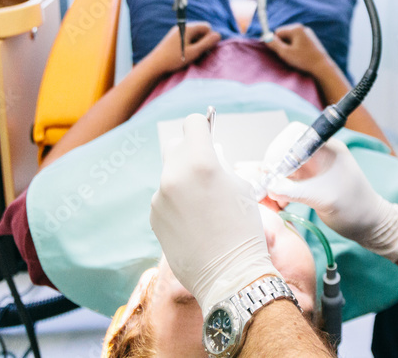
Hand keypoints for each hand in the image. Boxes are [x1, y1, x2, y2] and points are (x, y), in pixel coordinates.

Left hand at [145, 22, 220, 74]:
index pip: (207, 27)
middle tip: (199, 54)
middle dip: (203, 41)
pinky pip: (187, 38)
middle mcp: (182, 27)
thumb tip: (218, 35)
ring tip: (192, 55)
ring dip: (197, 44)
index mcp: (188, 28)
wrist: (155, 64)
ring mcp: (177, 32)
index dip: (209, 38)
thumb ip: (207, 43)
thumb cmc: (175, 59)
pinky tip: (185, 55)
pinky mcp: (173, 38)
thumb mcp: (194, 52)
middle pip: (201, 30)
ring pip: (194, 35)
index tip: (205, 49)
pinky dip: (190, 45)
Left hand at [150, 114, 277, 312]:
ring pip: (170, 174)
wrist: (228, 274)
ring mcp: (159, 197)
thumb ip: (218, 165)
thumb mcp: (240, 186)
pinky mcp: (154, 217)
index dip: (203, 127)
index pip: (192, 123)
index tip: (208, 136)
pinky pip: (165, 198)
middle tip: (205, 167)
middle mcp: (173, 175)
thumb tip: (206, 156)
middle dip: (189, 151)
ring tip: (204, 206)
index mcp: (199, 161)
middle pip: (175, 145)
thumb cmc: (243, 228)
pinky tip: (194, 222)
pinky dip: (177, 202)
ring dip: (183, 180)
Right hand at [264, 24, 335, 77]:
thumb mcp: (285, 53)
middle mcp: (302, 28)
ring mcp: (308, 33)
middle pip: (284, 35)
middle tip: (287, 56)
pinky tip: (300, 57)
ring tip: (294, 57)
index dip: (275, 42)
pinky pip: (298, 42)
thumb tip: (264, 37)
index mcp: (295, 28)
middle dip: (282, 44)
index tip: (277, 52)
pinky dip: (296, 48)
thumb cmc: (303, 60)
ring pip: (291, 39)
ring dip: (289, 47)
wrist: (322, 66)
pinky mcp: (311, 40)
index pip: (277, 32)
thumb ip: (273, 44)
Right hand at [264, 133, 397, 261]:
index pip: (296, 134)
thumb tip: (270, 187)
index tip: (272, 169)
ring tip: (266, 194)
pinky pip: (285, 179)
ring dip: (272, 178)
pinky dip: (277, 188)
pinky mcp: (307, 182)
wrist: (369, 224)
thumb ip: (296, 192)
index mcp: (327, 149)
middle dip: (271, 165)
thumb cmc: (355, 209)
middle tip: (264, 184)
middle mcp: (317, 154)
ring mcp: (311, 168)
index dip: (280, 147)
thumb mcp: (325, 199)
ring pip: (282, 165)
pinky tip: (273, 199)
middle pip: (285, 148)